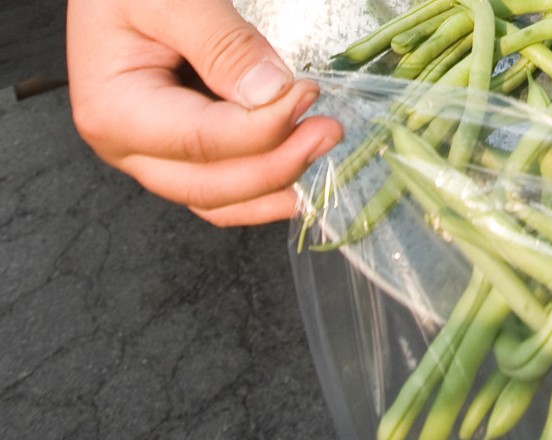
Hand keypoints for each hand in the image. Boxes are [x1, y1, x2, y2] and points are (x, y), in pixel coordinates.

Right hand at [67, 0, 342, 225]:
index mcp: (114, 112)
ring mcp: (154, 158)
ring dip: (278, 183)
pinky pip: (225, 189)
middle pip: (213, 186)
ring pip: (222, 200)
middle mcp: (128, 148)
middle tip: (329, 131)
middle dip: (279, 166)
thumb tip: (269, 92)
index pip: (203, 140)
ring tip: (322, 146)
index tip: (307, 95)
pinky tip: (302, 168)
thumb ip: (221, 44)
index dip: (266, 127)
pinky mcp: (180, 154)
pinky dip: (266, 187)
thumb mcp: (171, 0)